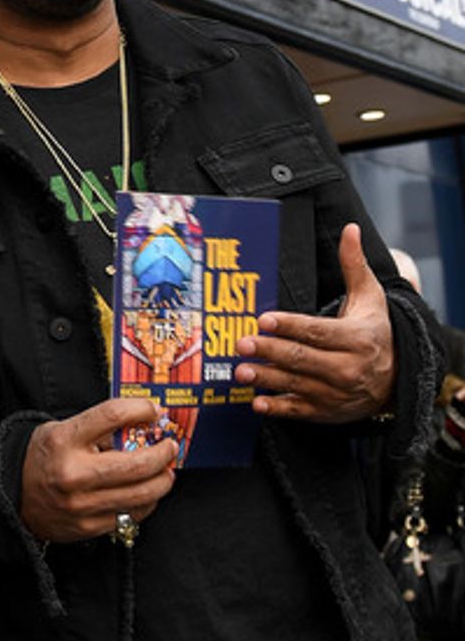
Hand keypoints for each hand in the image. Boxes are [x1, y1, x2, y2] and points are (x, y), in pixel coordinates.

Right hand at [20, 398, 176, 543]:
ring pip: (141, 494)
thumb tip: (142, 425)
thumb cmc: (43, 458)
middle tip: (170, 447)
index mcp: (64, 440)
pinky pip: (131, 516)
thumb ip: (97, 429)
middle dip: (162, 454)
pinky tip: (147, 493)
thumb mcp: (61, 431)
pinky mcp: (88, 527)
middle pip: (136, 464)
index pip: (111, 415)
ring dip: (162, 481)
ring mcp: (82, 504)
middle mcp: (74, 473)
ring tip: (166, 472)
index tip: (154, 410)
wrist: (14, 495)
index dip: (140, 409)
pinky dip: (146, 503)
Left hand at [233, 222, 394, 420]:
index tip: (264, 319)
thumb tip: (350, 229)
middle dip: (271, 351)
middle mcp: (348, 368)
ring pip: (298, 384)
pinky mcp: (328, 411)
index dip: (290, 326)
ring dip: (267, 378)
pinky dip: (279, 408)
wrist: (398, 379)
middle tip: (242, 343)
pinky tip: (257, 403)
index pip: (318, 331)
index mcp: (357, 338)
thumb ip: (354, 265)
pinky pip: (301, 411)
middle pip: (304, 358)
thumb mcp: (370, 297)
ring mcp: (337, 393)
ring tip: (241, 371)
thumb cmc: (376, 330)